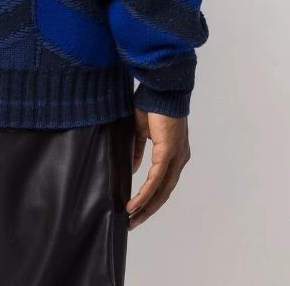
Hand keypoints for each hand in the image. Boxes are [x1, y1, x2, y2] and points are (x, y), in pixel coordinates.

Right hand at [126, 108, 190, 230]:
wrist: (160, 88)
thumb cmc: (151, 104)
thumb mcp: (141, 131)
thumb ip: (139, 151)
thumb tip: (134, 169)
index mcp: (174, 153)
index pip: (164, 182)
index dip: (151, 198)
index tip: (137, 210)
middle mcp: (179, 158)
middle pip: (164, 192)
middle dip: (148, 209)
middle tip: (133, 223)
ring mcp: (176, 156)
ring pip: (162, 190)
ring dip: (146, 206)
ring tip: (132, 218)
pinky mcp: (169, 152)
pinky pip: (156, 179)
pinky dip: (146, 193)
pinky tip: (135, 203)